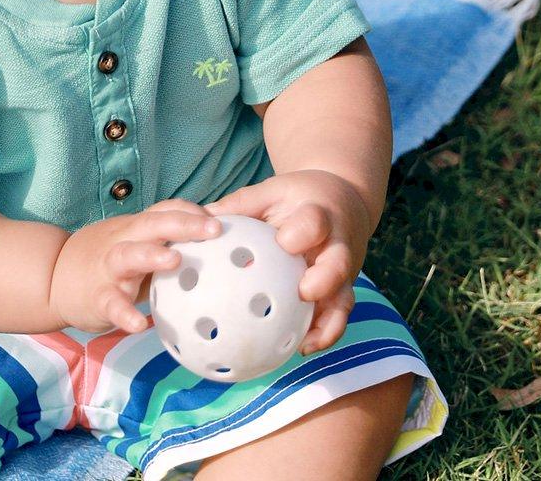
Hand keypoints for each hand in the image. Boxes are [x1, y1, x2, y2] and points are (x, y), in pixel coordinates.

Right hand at [49, 200, 221, 333]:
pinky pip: (111, 304)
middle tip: (214, 228)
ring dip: (152, 254)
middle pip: (153, 224)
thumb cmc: (108, 260)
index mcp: (137, 228)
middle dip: (184, 223)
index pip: (167, 210)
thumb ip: (168, 242)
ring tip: (176, 260)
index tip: (224, 219)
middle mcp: (124, 241)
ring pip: (129, 255)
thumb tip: (219, 248)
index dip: (194, 212)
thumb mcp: (136, 243)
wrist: (53, 277)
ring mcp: (109, 268)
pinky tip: (139, 325)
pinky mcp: (97, 297)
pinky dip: (124, 313)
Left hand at [206, 170, 372, 354]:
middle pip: (338, 264)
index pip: (314, 222)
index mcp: (318, 214)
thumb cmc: (297, 198)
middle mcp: (337, 244)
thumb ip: (239, 206)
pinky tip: (300, 348)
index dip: (303, 233)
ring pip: (343, 298)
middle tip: (303, 293)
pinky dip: (324, 333)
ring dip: (327, 322)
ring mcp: (344, 270)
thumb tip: (197, 219)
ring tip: (303, 342)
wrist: (342, 200)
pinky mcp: (343, 289)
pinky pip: (338, 315)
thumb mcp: (270, 192)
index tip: (285, 242)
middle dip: (325, 280)